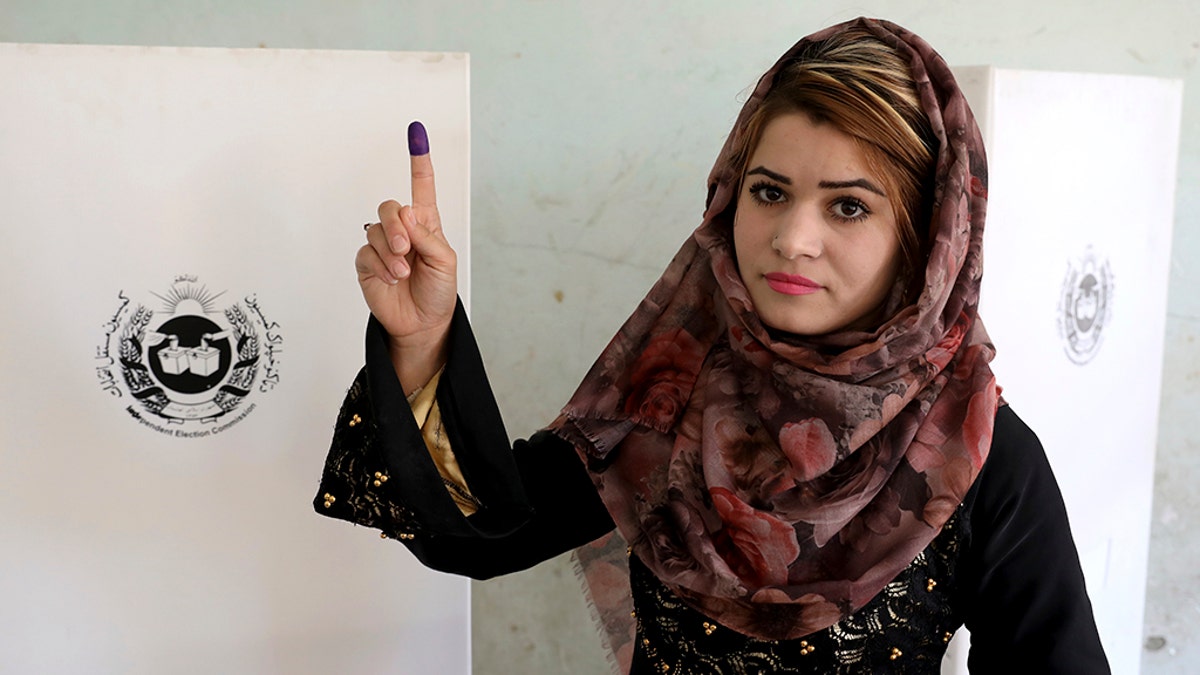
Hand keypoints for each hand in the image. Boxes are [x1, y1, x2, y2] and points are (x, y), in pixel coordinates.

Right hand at [357, 121, 456, 390]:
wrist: (423, 322)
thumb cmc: (439, 290)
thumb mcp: (445, 262)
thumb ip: (427, 237)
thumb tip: (407, 215)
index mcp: (426, 224)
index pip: (421, 186)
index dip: (418, 160)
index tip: (416, 132)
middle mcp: (403, 231)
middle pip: (391, 206)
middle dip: (396, 224)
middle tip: (405, 248)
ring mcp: (383, 246)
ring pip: (375, 229)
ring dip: (390, 251)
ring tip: (403, 272)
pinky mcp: (367, 263)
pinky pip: (366, 253)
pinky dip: (380, 265)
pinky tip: (391, 278)